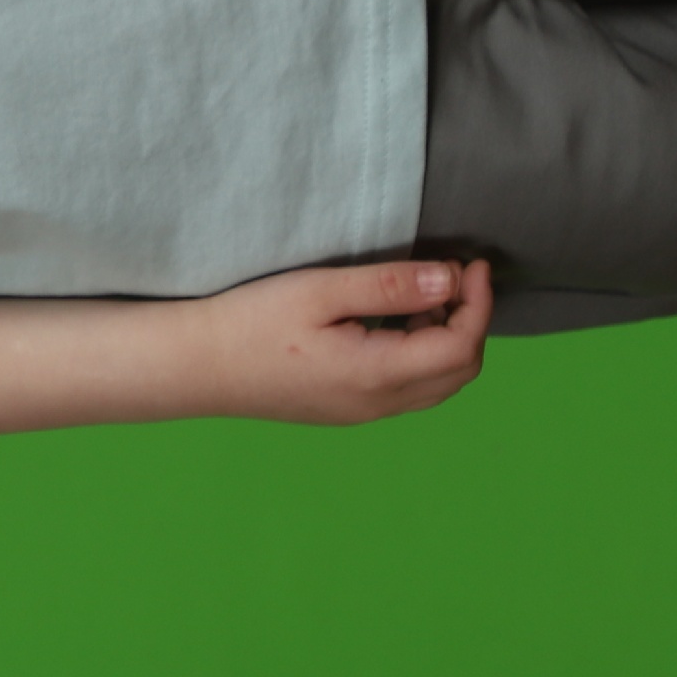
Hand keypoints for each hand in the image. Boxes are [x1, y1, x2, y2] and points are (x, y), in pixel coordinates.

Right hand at [194, 258, 493, 423]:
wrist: (198, 366)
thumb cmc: (251, 322)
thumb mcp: (320, 290)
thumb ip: (389, 286)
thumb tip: (449, 280)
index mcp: (378, 374)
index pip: (461, 347)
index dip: (478, 303)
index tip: (471, 263)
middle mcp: (379, 403)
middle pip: (459, 372)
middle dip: (471, 322)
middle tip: (457, 277)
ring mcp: (362, 412)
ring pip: (437, 385)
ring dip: (448, 340)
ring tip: (427, 295)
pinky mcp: (345, 409)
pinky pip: (408, 388)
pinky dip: (423, 355)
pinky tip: (395, 323)